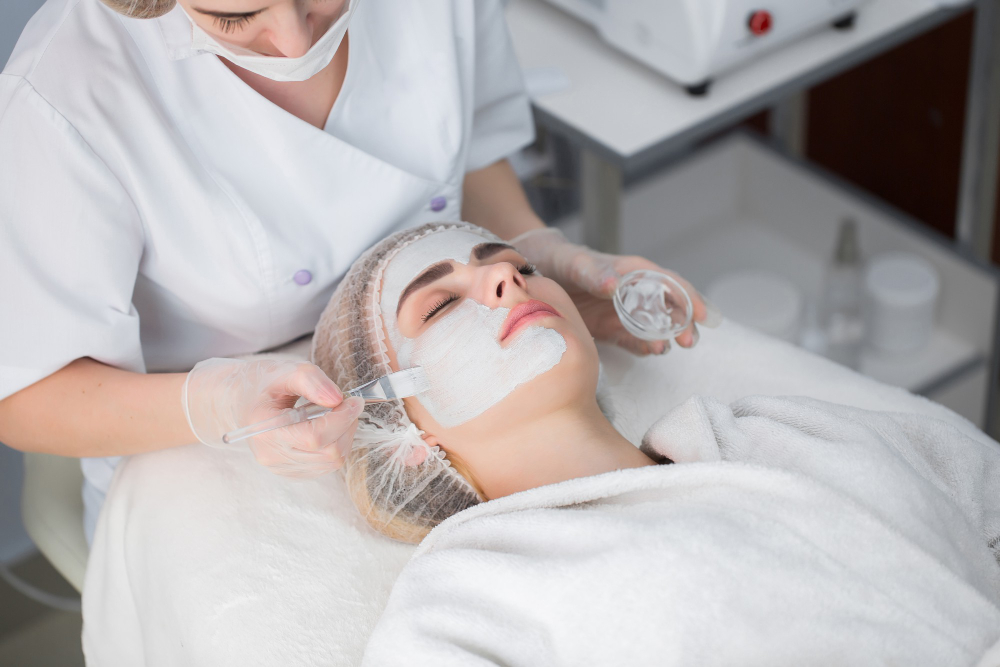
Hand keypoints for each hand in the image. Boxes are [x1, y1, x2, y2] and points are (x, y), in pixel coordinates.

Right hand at [183, 358, 362, 477]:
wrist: (240, 401)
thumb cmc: (262, 384)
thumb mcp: (285, 371)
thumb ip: (311, 381)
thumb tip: (337, 398)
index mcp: (264, 429)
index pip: (315, 437)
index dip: (342, 419)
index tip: (355, 400)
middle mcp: (271, 455)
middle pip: (328, 453)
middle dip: (346, 426)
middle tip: (346, 404)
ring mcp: (281, 467)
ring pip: (331, 462)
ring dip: (344, 436)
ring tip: (334, 414)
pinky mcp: (291, 472)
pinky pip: (326, 466)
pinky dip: (335, 445)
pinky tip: (326, 428)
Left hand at [512, 228, 722, 355]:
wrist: (531, 271)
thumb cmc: (558, 259)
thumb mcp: (573, 262)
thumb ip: (593, 272)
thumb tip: (614, 285)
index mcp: (631, 271)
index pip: (668, 283)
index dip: (689, 297)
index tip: (703, 315)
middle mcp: (632, 291)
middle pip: (668, 307)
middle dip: (682, 323)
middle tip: (688, 341)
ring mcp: (620, 311)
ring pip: (653, 325)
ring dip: (665, 336)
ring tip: (667, 348)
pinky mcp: (607, 327)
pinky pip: (631, 338)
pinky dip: (642, 345)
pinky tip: (650, 352)